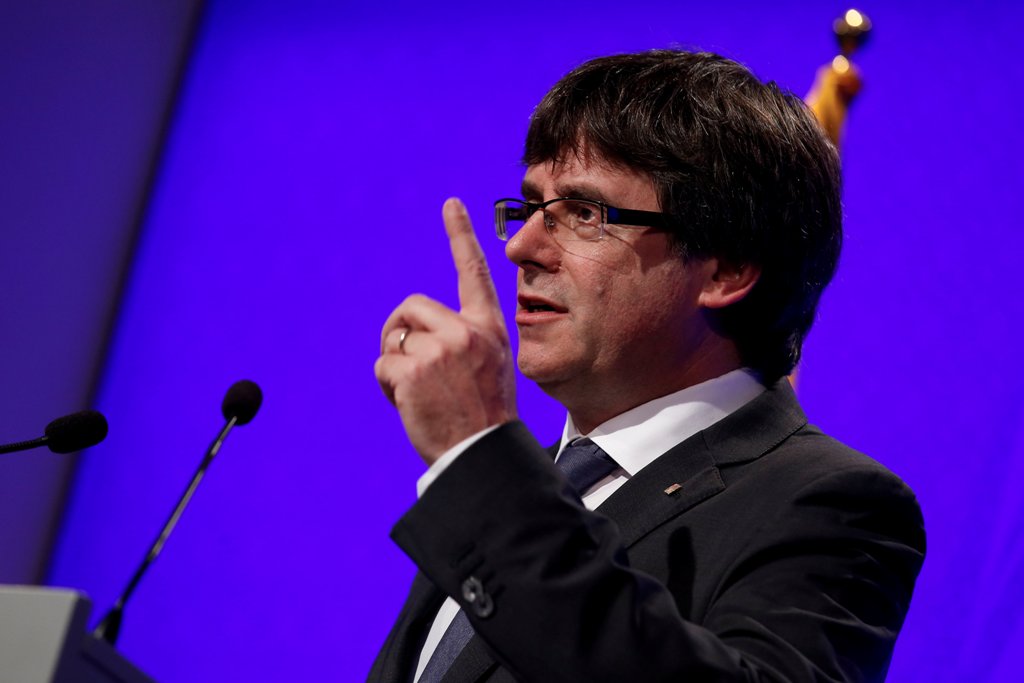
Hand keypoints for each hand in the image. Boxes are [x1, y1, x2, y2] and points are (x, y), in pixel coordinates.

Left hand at [375, 198, 516, 463]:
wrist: (483, 453)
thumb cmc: (482, 415)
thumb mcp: (487, 367)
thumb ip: (459, 341)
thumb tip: (412, 331)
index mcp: (488, 329)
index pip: (474, 273)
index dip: (461, 236)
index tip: (450, 204)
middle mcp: (465, 332)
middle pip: (411, 307)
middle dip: (398, 330)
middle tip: (405, 362)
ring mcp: (440, 350)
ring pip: (394, 338)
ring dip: (394, 364)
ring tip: (417, 392)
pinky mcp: (414, 371)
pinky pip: (383, 365)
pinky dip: (387, 386)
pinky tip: (409, 404)